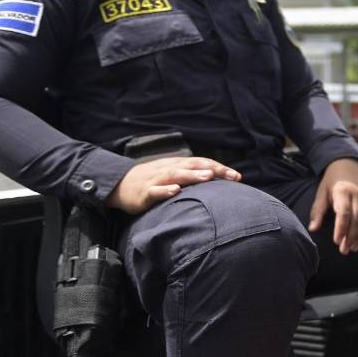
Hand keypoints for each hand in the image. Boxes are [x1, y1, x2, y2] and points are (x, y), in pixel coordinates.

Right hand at [105, 156, 240, 214]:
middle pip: (193, 166)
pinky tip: (175, 191)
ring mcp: (156, 180)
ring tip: (208, 177)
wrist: (119, 185)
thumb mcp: (171, 175)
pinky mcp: (144, 193)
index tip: (238, 177)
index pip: (202, 163)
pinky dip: (165, 190)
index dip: (220, 168)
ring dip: (192, 175)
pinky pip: (155, 190)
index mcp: (177, 165)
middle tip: (232, 176)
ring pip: (176, 175)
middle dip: (213, 170)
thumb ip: (190, 177)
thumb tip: (215, 182)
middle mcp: (169, 169)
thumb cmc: (151, 181)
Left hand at [309, 158, 357, 253]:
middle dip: (351, 237)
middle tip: (345, 250)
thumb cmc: (332, 181)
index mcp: (342, 190)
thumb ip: (318, 211)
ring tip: (354, 247)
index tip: (337, 242)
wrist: (348, 162)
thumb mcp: (321, 192)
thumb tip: (312, 229)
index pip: (344, 213)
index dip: (341, 229)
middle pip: (357, 219)